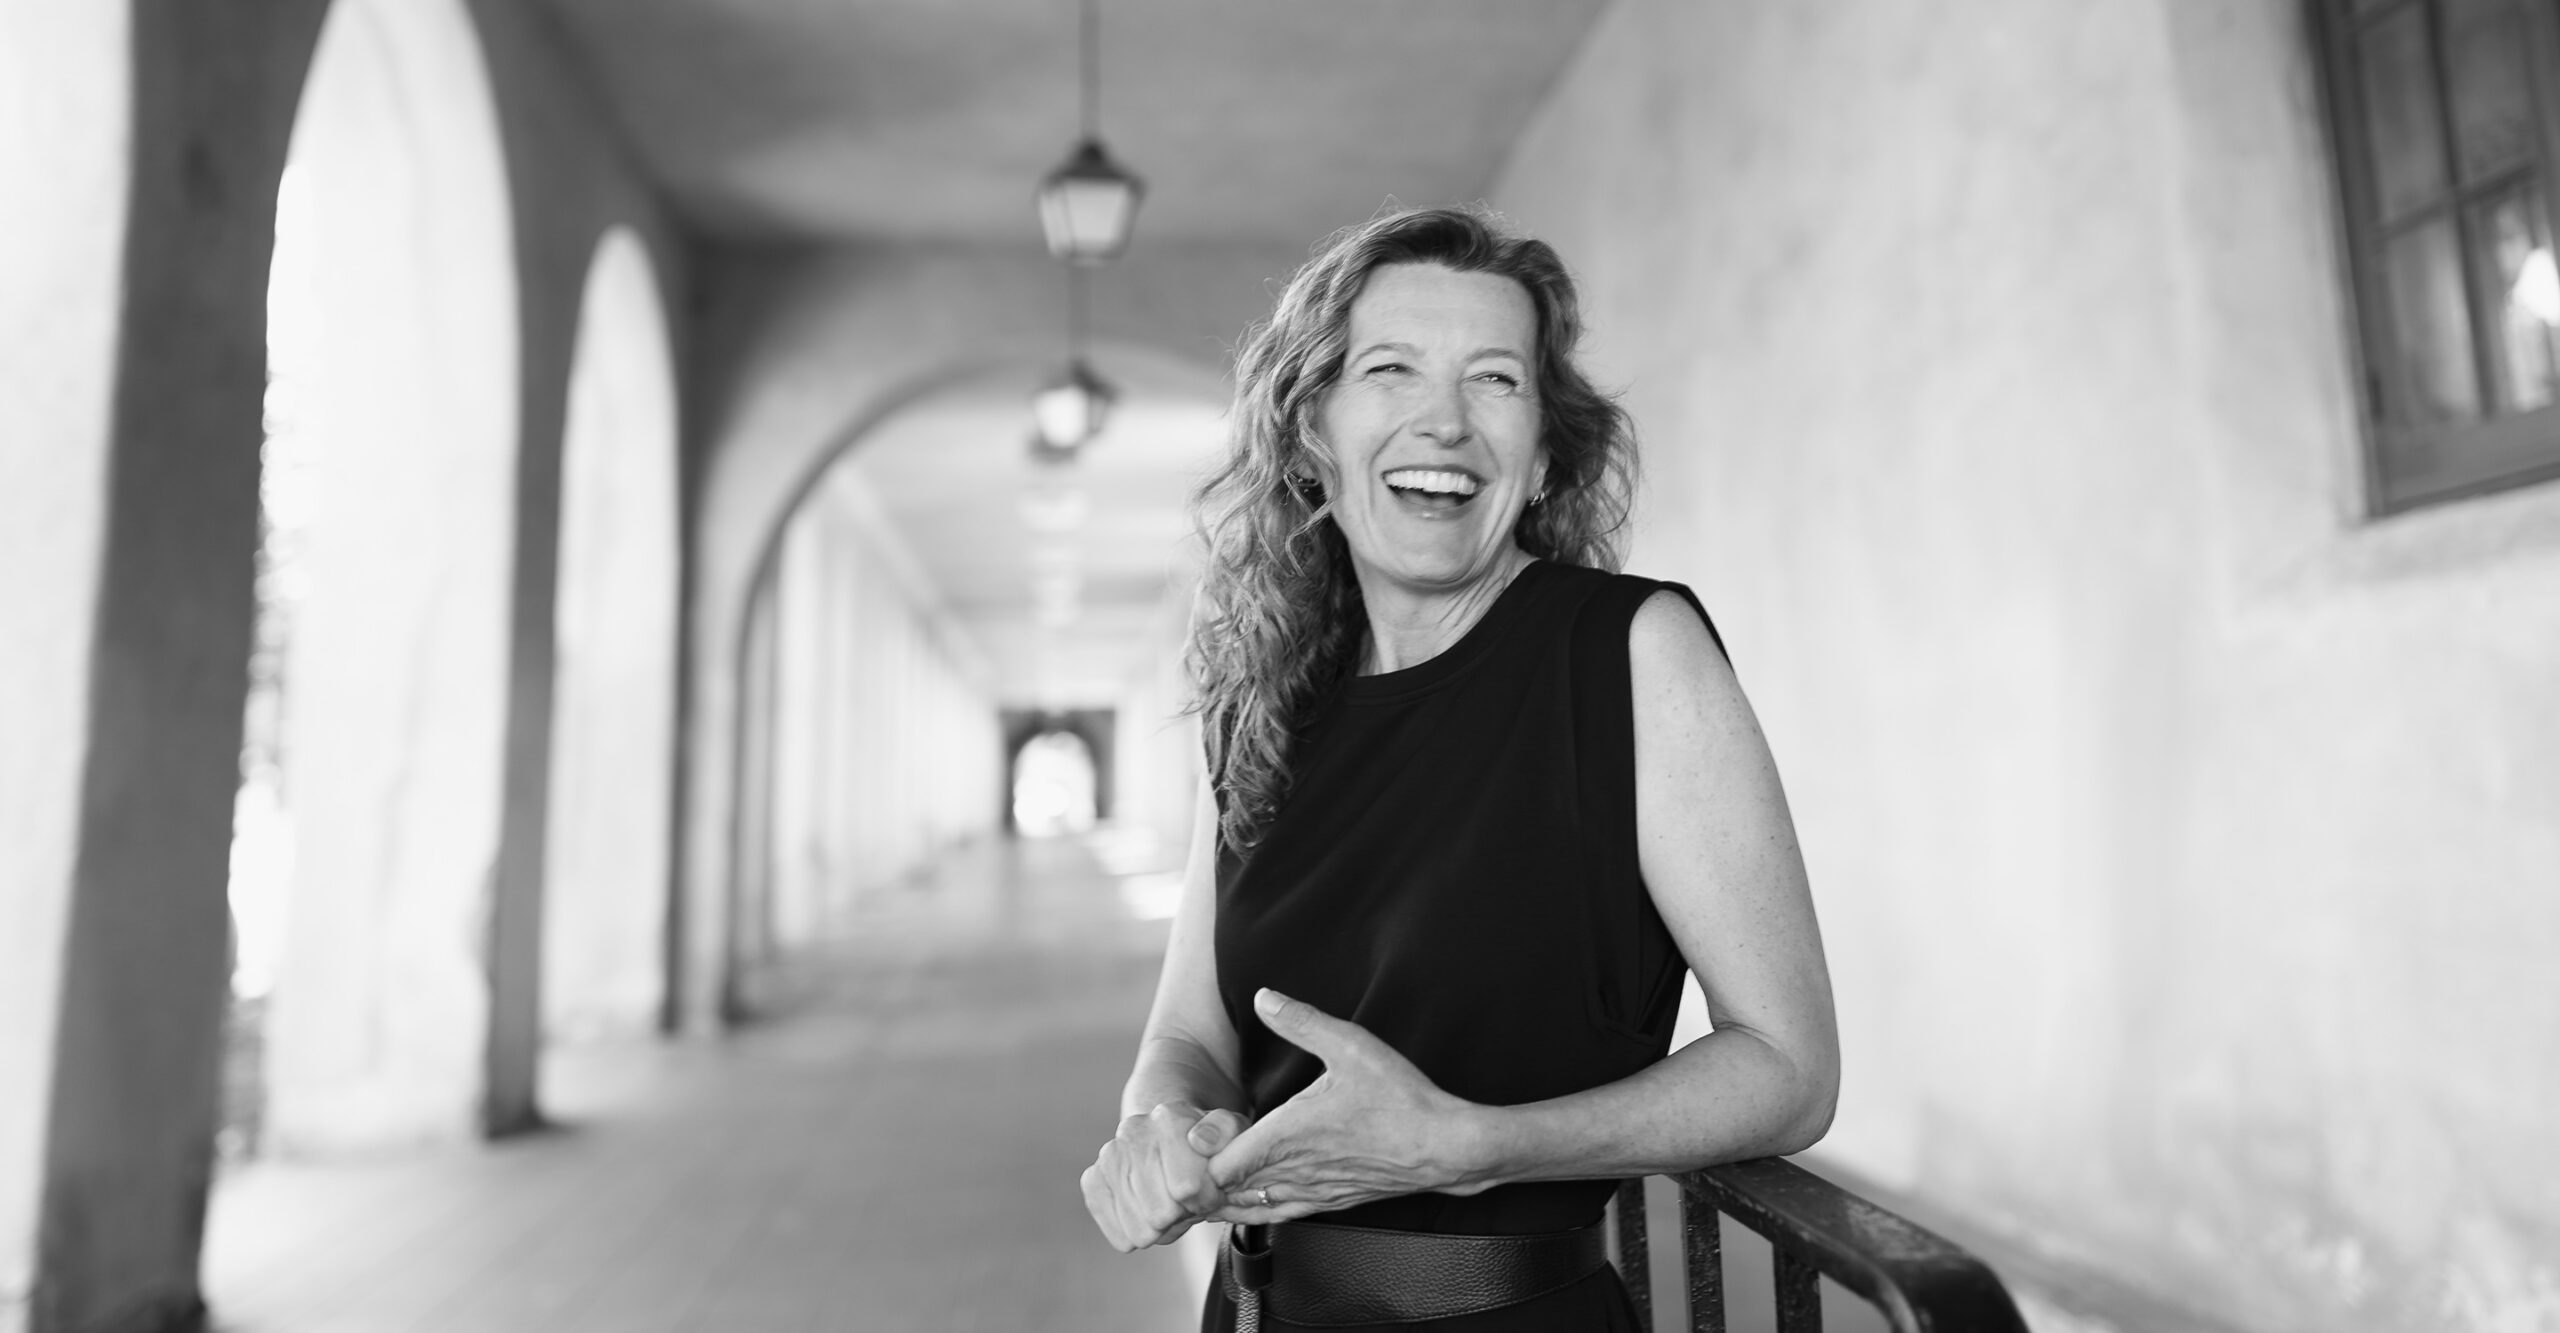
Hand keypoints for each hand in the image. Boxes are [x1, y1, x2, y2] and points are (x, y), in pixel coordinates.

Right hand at [1079, 1102, 1252, 1250]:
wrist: (1172, 1135)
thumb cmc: (1208, 1144)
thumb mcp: (1233, 1134)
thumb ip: (1226, 1132)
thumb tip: (1198, 1141)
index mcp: (1170, 1117)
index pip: (1187, 1188)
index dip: (1207, 1199)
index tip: (1211, 1189)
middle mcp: (1133, 1131)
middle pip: (1162, 1213)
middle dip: (1183, 1213)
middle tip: (1189, 1198)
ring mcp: (1109, 1156)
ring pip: (1140, 1230)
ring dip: (1163, 1226)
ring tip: (1171, 1202)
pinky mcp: (1093, 1180)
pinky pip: (1120, 1235)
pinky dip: (1139, 1233)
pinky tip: (1149, 1212)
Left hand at [1207, 989, 1486, 1222]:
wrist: (1446, 1147)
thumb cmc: (1402, 1099)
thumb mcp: (1350, 1045)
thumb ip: (1301, 1021)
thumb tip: (1262, 996)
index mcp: (1288, 1136)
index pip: (1217, 1165)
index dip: (1192, 1157)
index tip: (1181, 1139)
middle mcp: (1292, 1171)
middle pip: (1223, 1193)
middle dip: (1196, 1180)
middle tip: (1177, 1163)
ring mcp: (1310, 1192)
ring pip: (1246, 1208)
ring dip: (1220, 1197)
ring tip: (1198, 1183)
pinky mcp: (1327, 1202)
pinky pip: (1275, 1215)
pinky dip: (1249, 1209)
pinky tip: (1243, 1199)